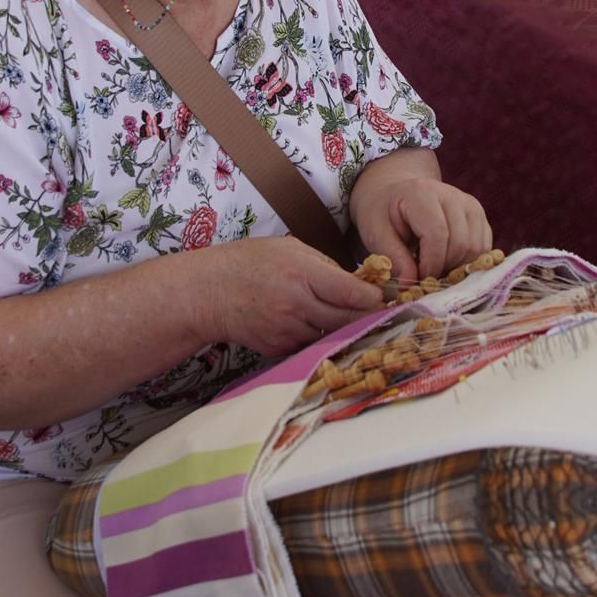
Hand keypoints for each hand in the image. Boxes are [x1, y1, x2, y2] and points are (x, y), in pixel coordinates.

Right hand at [198, 237, 382, 356]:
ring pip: (333, 336)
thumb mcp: (291, 248)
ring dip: (346, 330)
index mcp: (302, 274)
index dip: (376, 298)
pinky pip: (312, 345)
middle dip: (369, 317)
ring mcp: (288, 330)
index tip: (386, 297)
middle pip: (349, 320)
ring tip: (355, 321)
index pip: (352, 293)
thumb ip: (326, 266)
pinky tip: (320, 327)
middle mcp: (297, 305)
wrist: (209, 291)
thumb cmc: (250, 262)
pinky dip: (321, 338)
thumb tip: (358, 283)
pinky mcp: (280, 349)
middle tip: (384, 315)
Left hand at [349, 176, 492, 281]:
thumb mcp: (376, 234)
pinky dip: (467, 262)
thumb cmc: (382, 214)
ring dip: (457, 267)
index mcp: (422, 193)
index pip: (438, 234)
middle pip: (461, 243)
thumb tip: (411, 286)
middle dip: (444, 268)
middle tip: (424, 278)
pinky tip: (446, 262)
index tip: (418, 280)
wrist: (395, 195)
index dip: (431, 264)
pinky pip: (483, 248)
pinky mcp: (479, 215)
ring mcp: (469, 204)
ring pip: (476, 248)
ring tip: (433, 268)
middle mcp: (452, 194)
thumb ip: (394, 259)